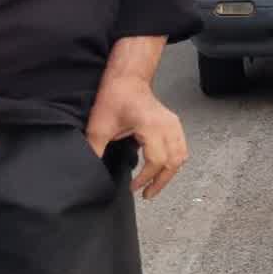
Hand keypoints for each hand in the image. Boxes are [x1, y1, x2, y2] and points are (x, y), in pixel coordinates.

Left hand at [87, 77, 188, 198]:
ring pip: (181, 155)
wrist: (127, 79)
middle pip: (174, 161)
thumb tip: (91, 172)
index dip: (146, 179)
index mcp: (152, 127)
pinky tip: (161, 166)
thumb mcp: (99, 126)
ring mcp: (174, 124)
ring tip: (155, 184)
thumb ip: (95, 151)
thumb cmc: (114, 98)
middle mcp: (168, 126)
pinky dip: (174, 160)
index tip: (133, 188)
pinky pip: (181, 147)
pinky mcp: (174, 123)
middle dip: (162, 181)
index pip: (156, 161)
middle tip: (148, 194)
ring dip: (170, 172)